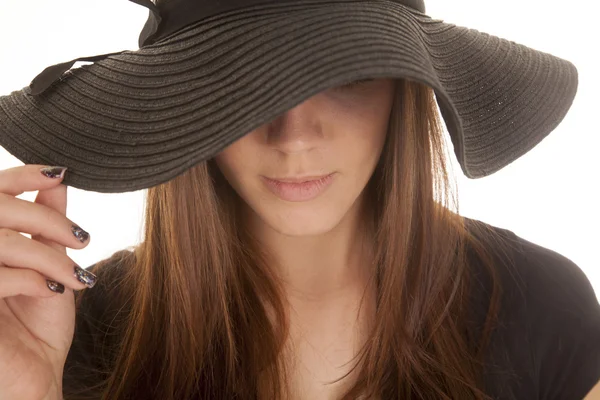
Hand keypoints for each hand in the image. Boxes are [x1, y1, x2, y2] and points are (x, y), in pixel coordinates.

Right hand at [0, 165, 95, 399]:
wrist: (33, 379)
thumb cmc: (36, 325)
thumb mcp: (48, 265)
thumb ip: (45, 223)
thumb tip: (57, 180)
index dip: (21, 174)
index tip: (58, 173)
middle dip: (45, 218)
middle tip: (82, 239)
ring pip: (0, 241)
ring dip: (46, 254)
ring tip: (73, 274)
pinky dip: (30, 278)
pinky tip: (53, 290)